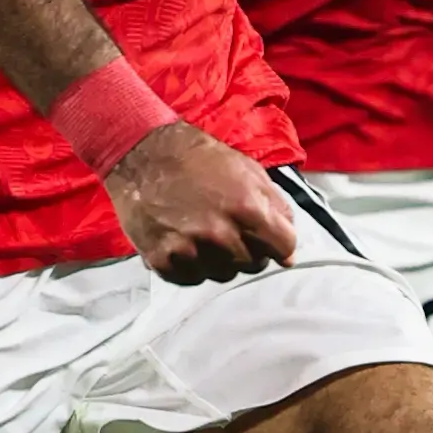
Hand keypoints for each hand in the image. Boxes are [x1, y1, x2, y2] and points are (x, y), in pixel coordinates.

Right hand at [105, 122, 297, 285]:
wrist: (143, 154)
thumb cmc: (198, 158)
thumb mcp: (248, 170)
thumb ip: (275, 207)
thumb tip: (290, 248)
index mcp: (247, 209)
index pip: (284, 248)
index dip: (279, 244)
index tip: (268, 239)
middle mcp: (220, 234)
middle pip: (253, 265)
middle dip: (249, 250)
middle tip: (229, 229)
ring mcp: (190, 250)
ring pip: (223, 275)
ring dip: (219, 259)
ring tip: (204, 232)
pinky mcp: (163, 260)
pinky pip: (191, 279)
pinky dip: (191, 265)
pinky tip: (184, 241)